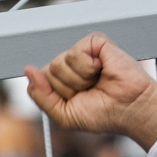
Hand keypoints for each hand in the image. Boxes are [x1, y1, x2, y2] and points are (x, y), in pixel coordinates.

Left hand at [24, 32, 156, 149]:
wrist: (130, 110)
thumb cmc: (102, 114)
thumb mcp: (64, 115)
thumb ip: (41, 96)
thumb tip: (27, 70)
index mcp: (60, 81)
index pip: (39, 82)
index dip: (57, 96)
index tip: (78, 101)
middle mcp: (69, 65)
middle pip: (48, 72)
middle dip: (68, 88)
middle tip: (90, 91)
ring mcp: (82, 52)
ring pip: (59, 63)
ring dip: (79, 80)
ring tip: (97, 81)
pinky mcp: (95, 42)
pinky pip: (75, 53)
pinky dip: (88, 68)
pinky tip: (102, 69)